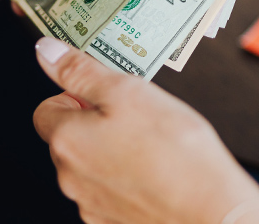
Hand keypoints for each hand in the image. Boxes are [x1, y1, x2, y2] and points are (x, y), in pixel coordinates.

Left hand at [32, 37, 258, 223]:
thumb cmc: (175, 151)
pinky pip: (110, 192)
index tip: (102, 94)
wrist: (212, 210)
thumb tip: (47, 51)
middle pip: (68, 139)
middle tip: (133, 115)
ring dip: (111, 151)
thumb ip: (80, 71)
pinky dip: (125, 179)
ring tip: (150, 144)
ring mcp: (91, 204)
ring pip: (91, 166)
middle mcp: (70, 177)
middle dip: (94, 123)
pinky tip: (153, 170)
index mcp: (67, 140)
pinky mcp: (114, 221)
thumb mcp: (127, 91)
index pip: (46, 110)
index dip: (74, 96)